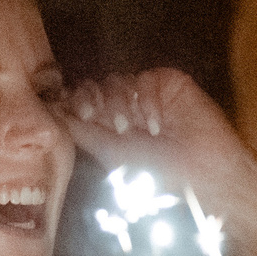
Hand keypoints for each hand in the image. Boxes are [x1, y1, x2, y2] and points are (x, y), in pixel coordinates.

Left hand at [65, 69, 251, 196]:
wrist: (204, 175)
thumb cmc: (159, 176)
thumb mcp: (111, 154)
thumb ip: (82, 131)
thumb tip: (52, 111)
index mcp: (108, 125)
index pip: (82, 102)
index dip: (74, 102)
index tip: (76, 115)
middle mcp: (125, 107)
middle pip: (94, 86)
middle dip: (91, 99)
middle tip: (95, 115)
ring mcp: (146, 94)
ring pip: (116, 81)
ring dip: (119, 104)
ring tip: (133, 128)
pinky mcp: (168, 84)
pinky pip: (144, 79)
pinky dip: (146, 101)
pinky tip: (157, 124)